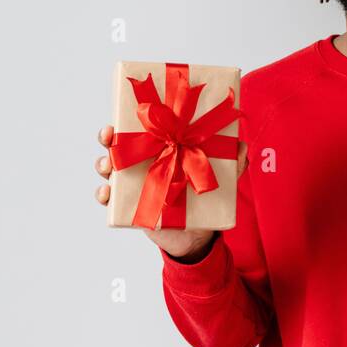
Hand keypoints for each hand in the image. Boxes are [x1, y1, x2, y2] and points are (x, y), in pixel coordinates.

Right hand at [95, 125, 247, 259]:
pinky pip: (109, 199)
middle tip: (109, 134)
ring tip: (107, 166)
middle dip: (108, 137)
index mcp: (161, 147)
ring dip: (102, 164)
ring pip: (108, 169)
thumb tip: (243, 146)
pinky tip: (107, 192)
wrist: (198, 234)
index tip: (126, 113)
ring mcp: (133, 184)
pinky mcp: (129, 206)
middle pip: (118, 144)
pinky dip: (103, 193)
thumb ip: (233, 162)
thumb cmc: (203, 193)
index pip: (142, 128)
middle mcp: (143, 162)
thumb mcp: (220, 176)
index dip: (130, 117)